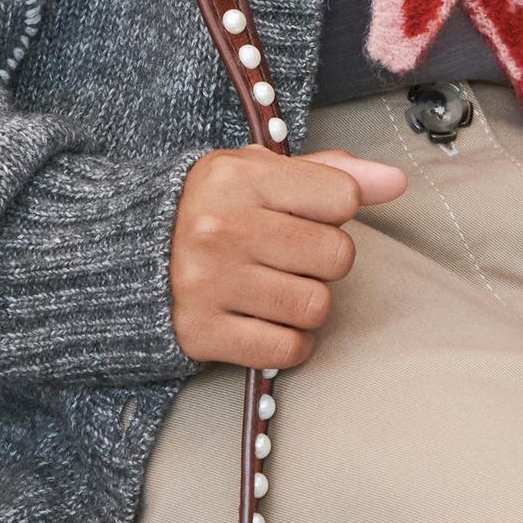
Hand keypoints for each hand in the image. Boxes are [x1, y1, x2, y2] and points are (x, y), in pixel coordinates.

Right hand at [169, 146, 407, 367]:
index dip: (335, 210)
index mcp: (239, 177)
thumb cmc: (212, 208)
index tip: (305, 214)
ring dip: (307, 304)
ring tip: (275, 287)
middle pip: (337, 256)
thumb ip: (332, 173)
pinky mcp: (202, 332)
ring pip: (317, 307)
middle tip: (290, 255)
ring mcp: (209, 283)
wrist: (127, 253)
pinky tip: (267, 320)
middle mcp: (221, 228)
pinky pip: (287, 349)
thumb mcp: (261, 173)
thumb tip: (395, 182)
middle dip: (324, 260)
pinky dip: (289, 342)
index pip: (342, 198)